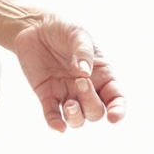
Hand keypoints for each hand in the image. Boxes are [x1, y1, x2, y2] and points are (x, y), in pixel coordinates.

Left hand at [11, 15, 125, 132]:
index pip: (116, 98)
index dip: (118, 110)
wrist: (35, 27)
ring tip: (69, 104)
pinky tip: (58, 126)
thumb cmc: (63, 30)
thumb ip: (84, 52)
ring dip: (75, 117)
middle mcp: (86, 89)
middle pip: (96, 112)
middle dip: (90, 103)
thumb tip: (85, 73)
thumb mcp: (78, 34)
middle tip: (80, 81)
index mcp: (101, 74)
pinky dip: (55, 123)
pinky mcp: (46, 95)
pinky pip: (52, 116)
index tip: (113, 117)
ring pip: (77, 119)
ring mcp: (66, 93)